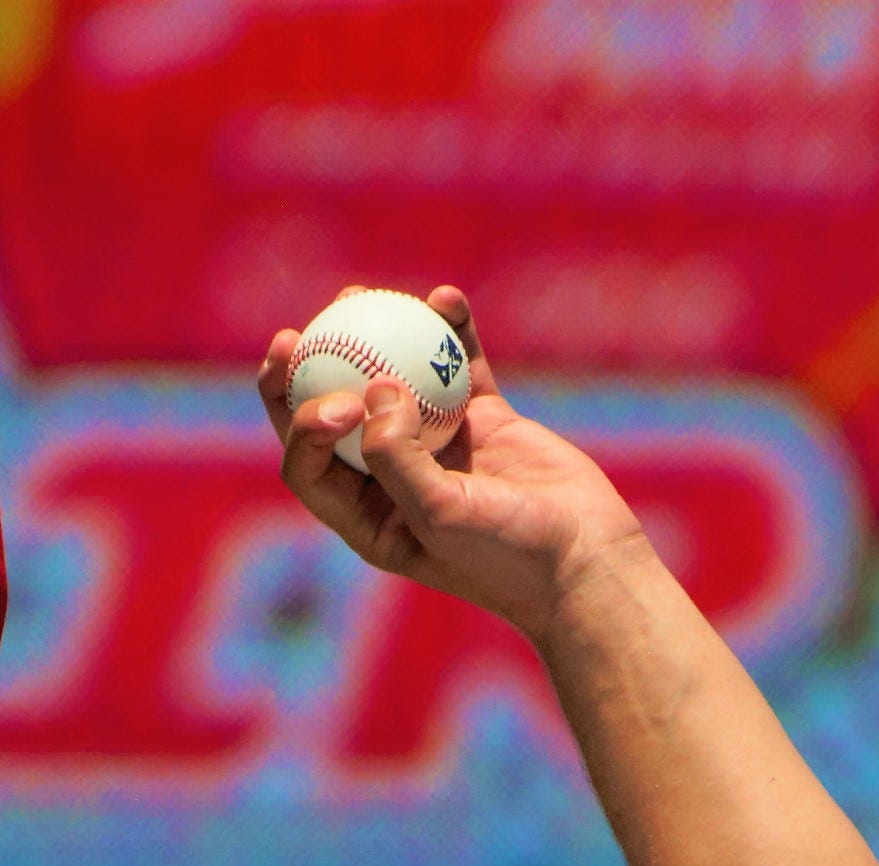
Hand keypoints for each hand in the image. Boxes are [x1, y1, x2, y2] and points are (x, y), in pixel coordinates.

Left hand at [254, 286, 655, 646]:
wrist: (583, 560)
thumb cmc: (504, 554)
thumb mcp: (441, 515)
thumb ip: (397, 457)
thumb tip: (372, 388)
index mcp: (366, 517)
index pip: (308, 466)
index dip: (299, 426)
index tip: (332, 398)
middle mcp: (391, 479)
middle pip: (333, 417)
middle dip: (306, 374)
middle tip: (295, 331)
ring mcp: (437, 446)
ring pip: (393, 382)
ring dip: (374, 338)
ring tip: (361, 293)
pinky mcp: (483, 421)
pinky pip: (459, 367)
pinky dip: (452, 333)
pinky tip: (444, 298)